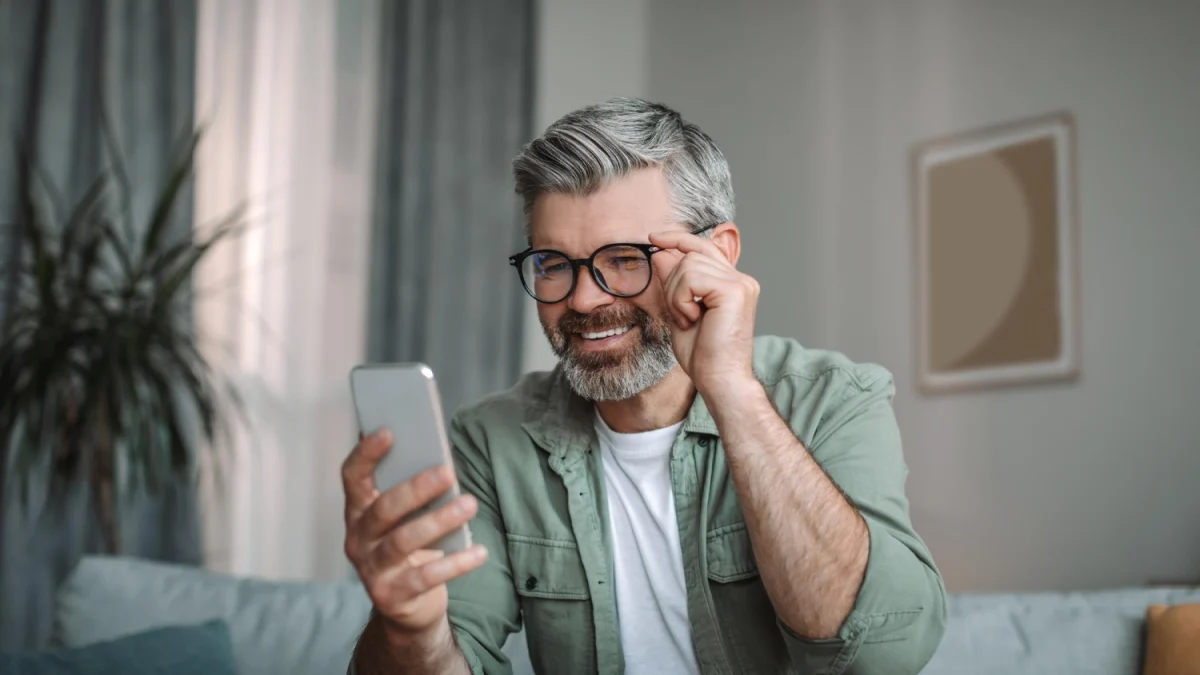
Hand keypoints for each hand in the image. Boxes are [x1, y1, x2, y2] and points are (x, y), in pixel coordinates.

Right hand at [342, 429, 487, 642]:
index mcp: (359, 511)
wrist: (405, 607)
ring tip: (470, 504)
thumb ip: (411, 493)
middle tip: (449, 472)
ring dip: (439, 520)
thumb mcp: (404, 520)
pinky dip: (456, 563)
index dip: (366, 454)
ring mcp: (372, 569)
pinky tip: (480, 552)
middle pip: (384, 509)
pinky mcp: (392, 595)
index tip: (389, 432)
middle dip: (416, 488)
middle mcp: (359, 539)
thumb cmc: (409, 549)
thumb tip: (439, 457)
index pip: (352, 478)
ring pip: (404, 540)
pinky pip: (426, 576)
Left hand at [649, 229, 759, 396]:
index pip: (704, 247)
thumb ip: (674, 283)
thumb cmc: (703, 355)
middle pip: (691, 256)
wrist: (719, 380)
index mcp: (732, 284)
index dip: (678, 239)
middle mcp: (741, 279)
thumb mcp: (679, 312)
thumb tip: (661, 254)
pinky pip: (691, 278)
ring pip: (688, 265)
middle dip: (673, 286)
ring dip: (676, 296)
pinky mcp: (734, 290)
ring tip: (688, 320)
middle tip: (682, 317)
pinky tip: (692, 320)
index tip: (653, 238)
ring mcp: (740, 283)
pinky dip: (681, 300)